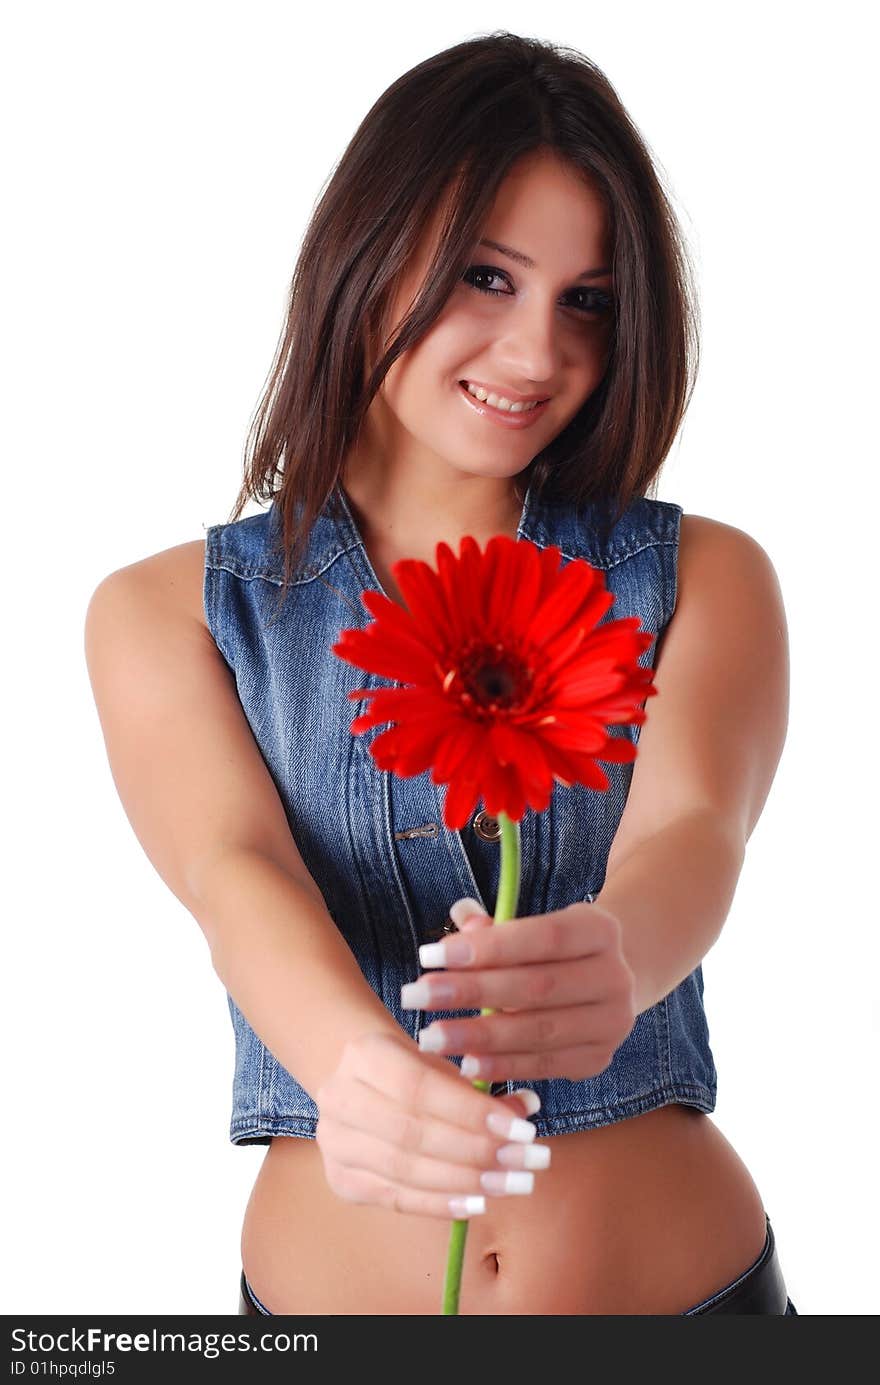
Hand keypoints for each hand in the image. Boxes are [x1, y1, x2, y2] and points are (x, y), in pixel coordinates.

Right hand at [314, 1030, 551, 1221]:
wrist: (359, 1086)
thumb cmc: (410, 1073)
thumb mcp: (442, 1067)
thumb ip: (481, 1089)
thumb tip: (527, 1109)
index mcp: (365, 1055)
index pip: (421, 1088)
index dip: (472, 1113)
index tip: (523, 1130)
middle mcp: (339, 1097)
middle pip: (413, 1133)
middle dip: (478, 1152)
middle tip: (528, 1163)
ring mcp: (335, 1142)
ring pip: (405, 1170)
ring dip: (466, 1181)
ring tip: (512, 1184)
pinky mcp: (341, 1179)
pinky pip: (396, 1199)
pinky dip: (440, 1204)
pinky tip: (477, 1204)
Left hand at [403, 896, 637, 1083]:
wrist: (605, 982)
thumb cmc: (551, 950)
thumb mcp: (533, 927)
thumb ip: (496, 928)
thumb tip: (460, 917)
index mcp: (600, 930)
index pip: (543, 938)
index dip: (486, 948)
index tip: (429, 955)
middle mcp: (615, 976)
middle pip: (536, 987)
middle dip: (469, 993)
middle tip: (414, 996)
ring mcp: (612, 1023)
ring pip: (538, 1031)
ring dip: (478, 1036)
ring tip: (430, 1036)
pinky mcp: (598, 1059)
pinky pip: (543, 1065)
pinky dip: (502, 1066)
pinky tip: (464, 1064)